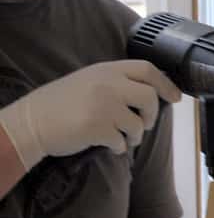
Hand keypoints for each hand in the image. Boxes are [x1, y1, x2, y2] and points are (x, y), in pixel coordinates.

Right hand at [0, 60, 181, 170]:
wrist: (33, 122)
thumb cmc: (62, 104)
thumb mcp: (90, 81)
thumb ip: (116, 83)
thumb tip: (150, 95)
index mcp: (107, 70)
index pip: (147, 70)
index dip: (166, 84)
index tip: (175, 97)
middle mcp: (108, 84)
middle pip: (150, 97)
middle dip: (152, 116)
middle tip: (143, 125)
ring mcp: (104, 105)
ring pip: (138, 124)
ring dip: (134, 137)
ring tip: (121, 138)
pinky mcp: (97, 127)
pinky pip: (122, 142)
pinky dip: (118, 148)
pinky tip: (107, 145)